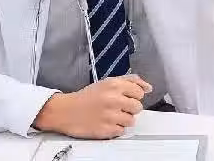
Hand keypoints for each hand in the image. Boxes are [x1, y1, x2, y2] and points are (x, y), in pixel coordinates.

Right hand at [33, 74, 151, 138]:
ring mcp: (111, 115)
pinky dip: (116, 128)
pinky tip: (106, 122)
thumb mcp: (107, 82)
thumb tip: (147, 87)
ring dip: (123, 119)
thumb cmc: (86, 97)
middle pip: (138, 107)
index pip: (139, 91)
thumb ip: (129, 81)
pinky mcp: (107, 129)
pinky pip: (122, 131)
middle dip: (129, 108)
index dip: (134, 95)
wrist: (66, 111)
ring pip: (131, 120)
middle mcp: (113, 99)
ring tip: (111, 115)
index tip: (126, 97)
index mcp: (114, 85)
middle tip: (117, 107)